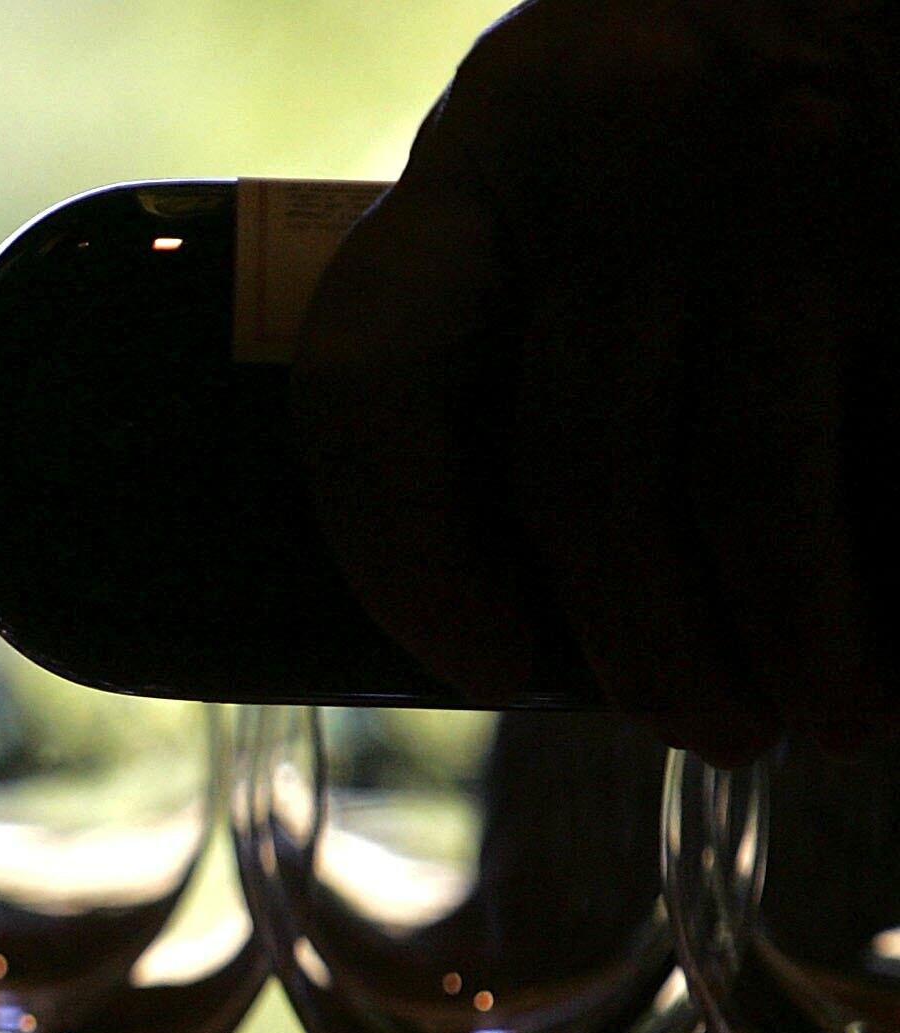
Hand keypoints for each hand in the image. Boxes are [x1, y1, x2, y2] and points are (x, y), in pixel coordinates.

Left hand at [293, 0, 899, 759]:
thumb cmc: (735, 115)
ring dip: (787, 637)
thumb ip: (533, 309)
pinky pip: (889, 444)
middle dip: (642, 643)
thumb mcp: (597, 154)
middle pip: (579, 467)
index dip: (404, 558)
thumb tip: (524, 596)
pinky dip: (896, 578)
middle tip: (704, 730)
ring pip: (744, 480)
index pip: (372, 376)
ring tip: (826, 719)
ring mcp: (785, 183)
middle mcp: (620, 150)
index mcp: (494, 143)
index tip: (490, 668)